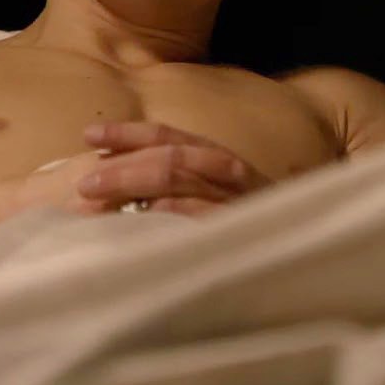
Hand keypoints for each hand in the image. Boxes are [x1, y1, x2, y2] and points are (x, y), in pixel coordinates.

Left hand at [71, 121, 269, 216]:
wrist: (302, 251)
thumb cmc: (248, 223)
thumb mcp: (214, 194)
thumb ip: (179, 183)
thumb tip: (120, 175)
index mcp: (217, 158)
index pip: (168, 137)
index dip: (127, 133)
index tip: (89, 135)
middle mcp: (229, 172)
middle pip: (169, 157)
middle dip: (122, 165)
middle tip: (82, 182)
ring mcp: (238, 199)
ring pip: (179, 179)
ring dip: (132, 184)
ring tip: (95, 197)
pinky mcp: (242, 229)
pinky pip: (200, 216)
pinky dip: (168, 214)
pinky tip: (141, 219)